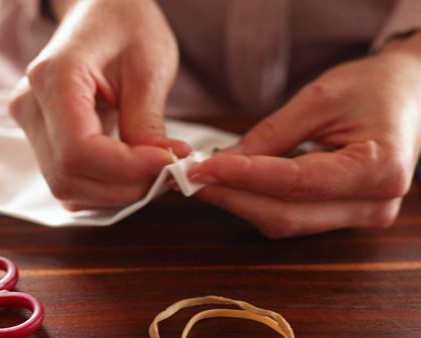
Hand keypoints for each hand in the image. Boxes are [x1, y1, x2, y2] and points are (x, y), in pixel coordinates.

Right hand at [9, 0, 188, 209]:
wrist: (101, 9)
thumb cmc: (127, 24)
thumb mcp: (149, 66)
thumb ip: (147, 122)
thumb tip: (160, 169)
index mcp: (54, 77)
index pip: (79, 150)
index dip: (126, 169)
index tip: (168, 162)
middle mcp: (30, 104)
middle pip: (68, 175)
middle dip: (124, 185)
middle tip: (167, 171)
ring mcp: (31, 122)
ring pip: (65, 184)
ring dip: (114, 190)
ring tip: (152, 170)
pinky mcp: (41, 135)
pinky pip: (66, 177)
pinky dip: (101, 186)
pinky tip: (129, 171)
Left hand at [189, 33, 420, 237]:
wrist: (406, 96)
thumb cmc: (371, 89)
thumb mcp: (319, 98)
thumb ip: (271, 134)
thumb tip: (223, 162)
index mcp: (378, 168)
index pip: (298, 182)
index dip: (245, 178)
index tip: (202, 168)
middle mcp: (373, 205)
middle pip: (287, 214)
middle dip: (233, 197)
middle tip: (190, 179)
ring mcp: (360, 217)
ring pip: (285, 222)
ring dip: (240, 203)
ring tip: (205, 179)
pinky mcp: (343, 217)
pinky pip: (292, 218)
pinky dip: (257, 203)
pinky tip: (232, 185)